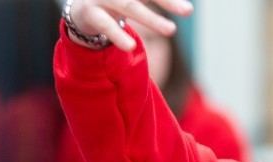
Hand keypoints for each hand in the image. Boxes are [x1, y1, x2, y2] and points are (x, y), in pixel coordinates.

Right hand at [65, 0, 192, 50]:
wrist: (82, 9)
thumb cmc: (118, 3)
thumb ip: (161, 0)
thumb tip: (190, 8)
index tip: (190, 8)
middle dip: (168, 1)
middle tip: (189, 10)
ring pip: (129, 6)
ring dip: (151, 19)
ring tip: (171, 30)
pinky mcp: (91, 13)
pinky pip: (106, 25)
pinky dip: (118, 35)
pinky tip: (130, 47)